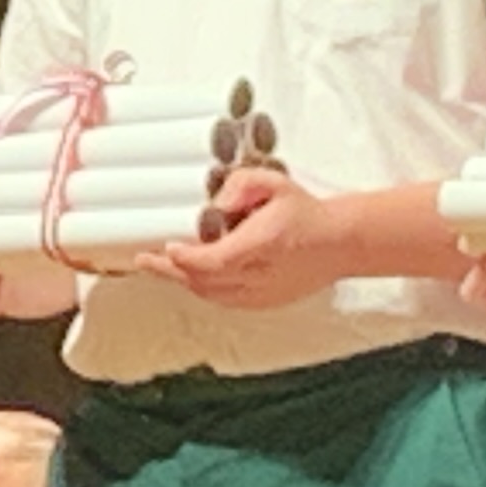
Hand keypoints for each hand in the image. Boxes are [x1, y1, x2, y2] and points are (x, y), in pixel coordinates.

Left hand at [153, 172, 353, 309]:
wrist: (340, 243)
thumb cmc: (307, 215)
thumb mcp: (276, 183)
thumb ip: (243, 184)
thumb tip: (219, 202)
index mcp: (263, 245)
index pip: (215, 261)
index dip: (186, 259)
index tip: (168, 248)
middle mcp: (261, 275)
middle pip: (204, 282)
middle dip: (171, 272)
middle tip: (146, 261)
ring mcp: (262, 294)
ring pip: (211, 294)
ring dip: (185, 281)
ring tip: (164, 267)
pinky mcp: (264, 303)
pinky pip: (225, 300)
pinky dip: (204, 289)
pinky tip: (193, 277)